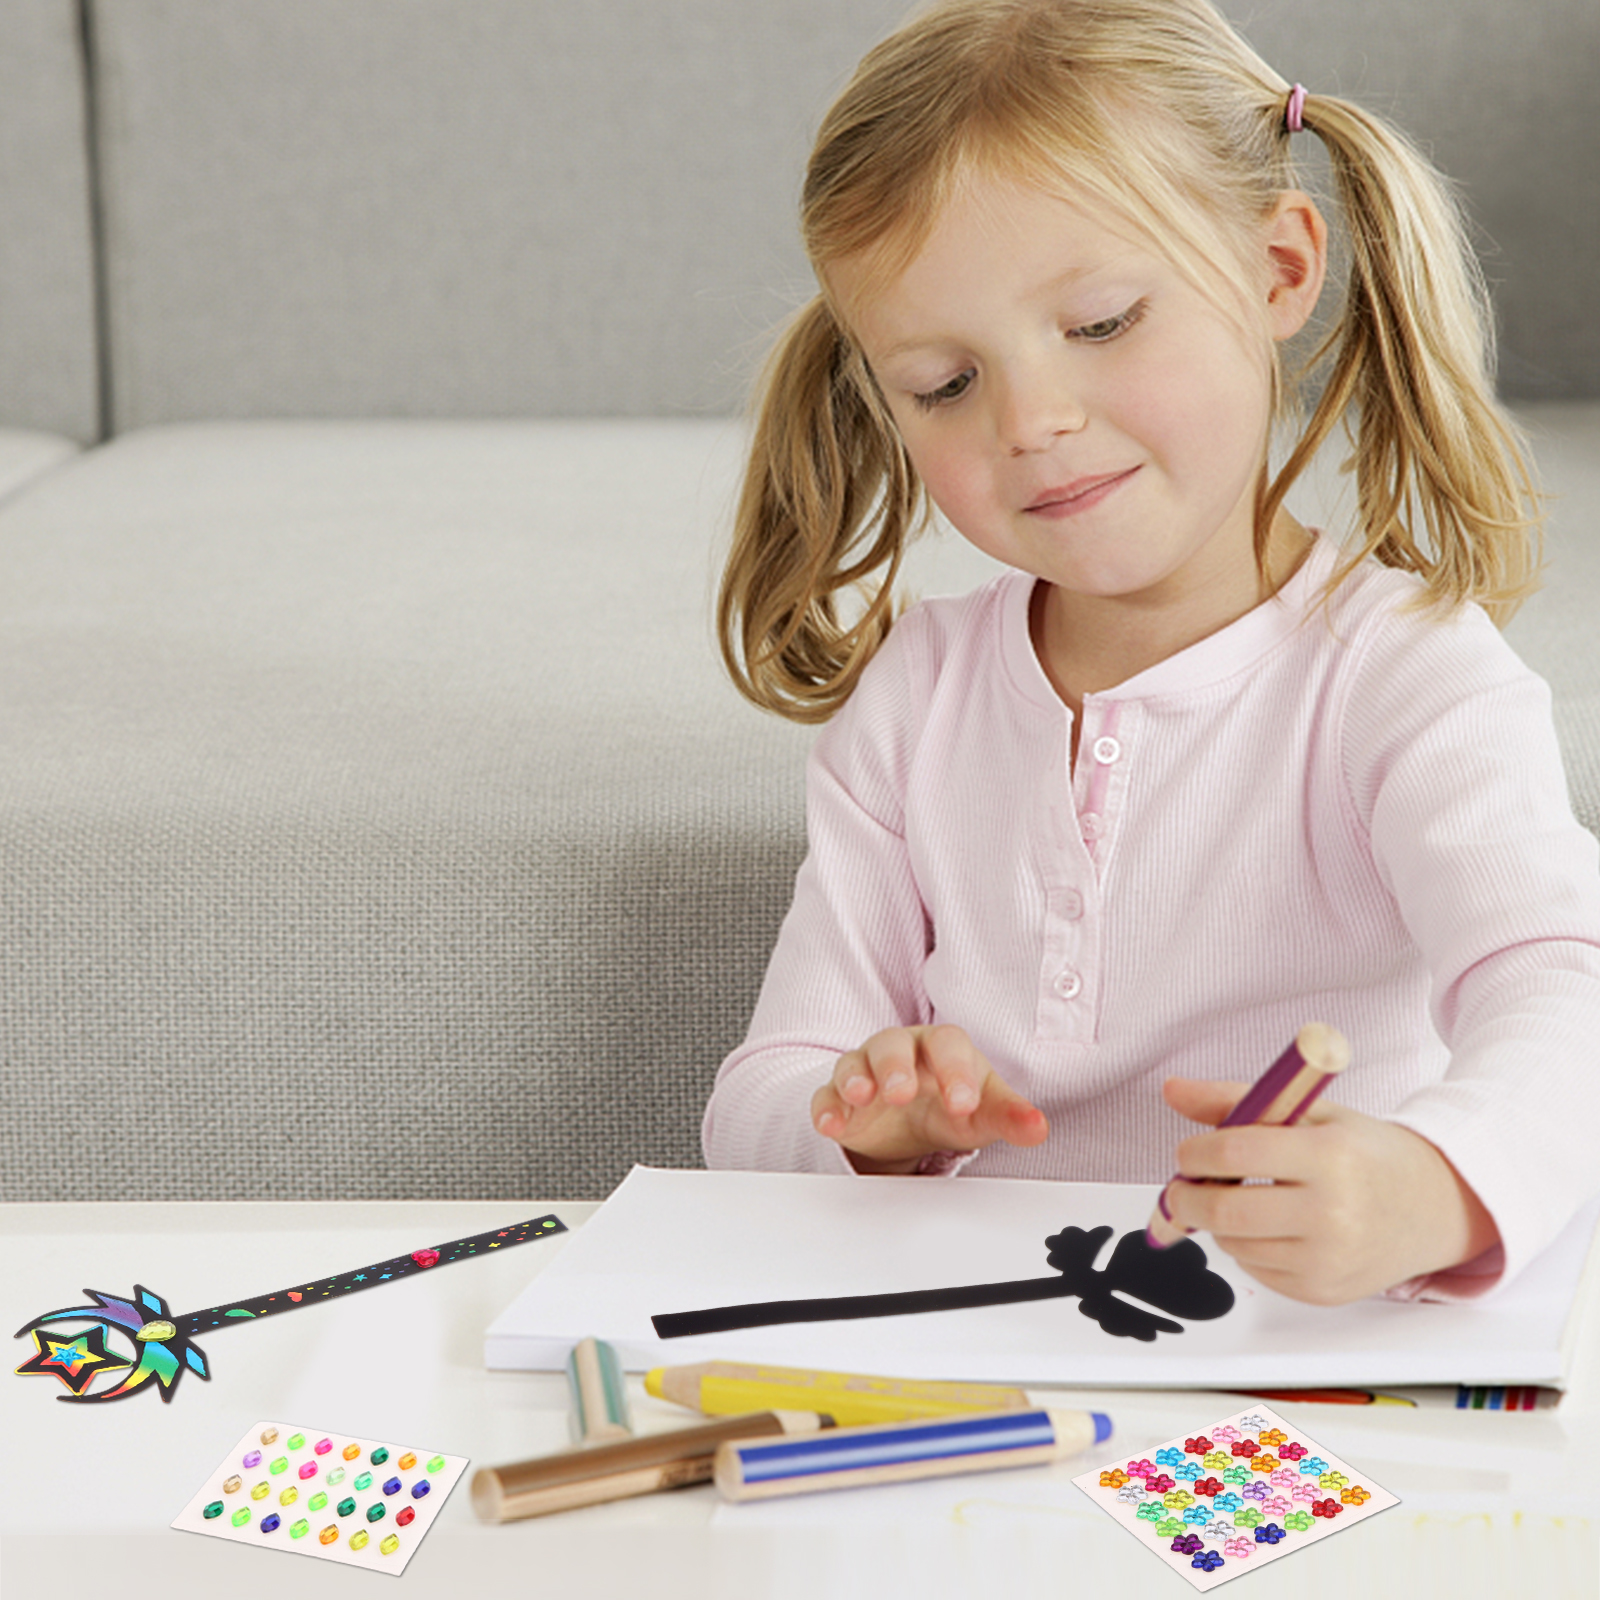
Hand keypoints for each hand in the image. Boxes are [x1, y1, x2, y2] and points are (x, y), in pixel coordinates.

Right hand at [812, 1025, 1048, 1173]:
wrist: (914, 1116)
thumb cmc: (952, 1101)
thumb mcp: (983, 1110)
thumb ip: (1009, 1115)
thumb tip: (1038, 1127)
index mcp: (941, 1047)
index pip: (948, 1045)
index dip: (954, 1071)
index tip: (963, 1104)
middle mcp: (900, 1051)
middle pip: (892, 1045)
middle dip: (895, 1067)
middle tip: (902, 1092)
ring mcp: (866, 1072)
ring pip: (854, 1064)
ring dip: (856, 1080)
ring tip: (863, 1098)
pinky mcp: (840, 1099)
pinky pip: (826, 1096)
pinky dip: (828, 1108)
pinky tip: (832, 1125)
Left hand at [1159, 1078, 1500, 1304]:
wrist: (1433, 1206)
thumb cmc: (1365, 1153)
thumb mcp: (1309, 1112)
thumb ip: (1235, 1100)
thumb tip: (1172, 1090)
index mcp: (1330, 1156)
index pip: (1236, 1153)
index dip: (1195, 1153)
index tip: (1187, 1152)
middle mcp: (1333, 1213)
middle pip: (1226, 1212)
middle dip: (1186, 1199)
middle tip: (1182, 1187)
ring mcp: (1330, 1260)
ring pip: (1235, 1245)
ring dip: (1218, 1222)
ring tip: (1238, 1199)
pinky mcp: (1324, 1292)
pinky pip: (1257, 1271)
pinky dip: (1247, 1248)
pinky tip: (1271, 1227)